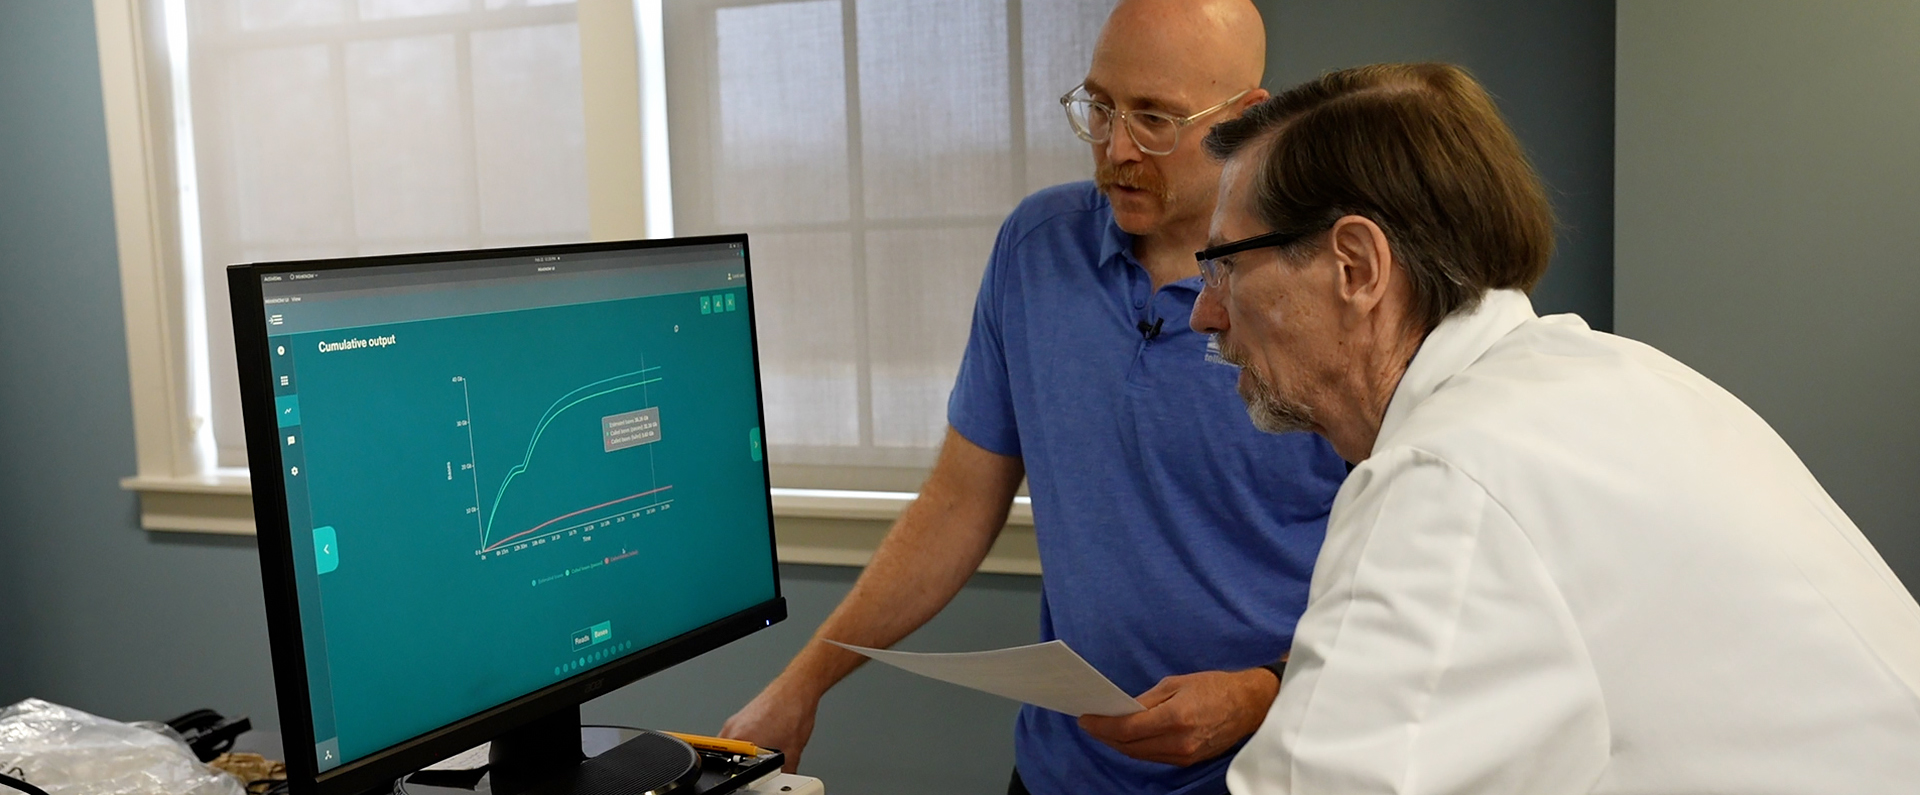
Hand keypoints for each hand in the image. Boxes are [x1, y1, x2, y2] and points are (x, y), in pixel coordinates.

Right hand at [719, 679, 819, 772]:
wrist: (797, 688)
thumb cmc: (793, 711)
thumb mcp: (792, 751)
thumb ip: (784, 772)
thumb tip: (783, 782)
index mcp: (740, 740)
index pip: (728, 768)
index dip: (740, 777)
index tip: (747, 779)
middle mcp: (732, 730)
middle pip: (727, 758)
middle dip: (741, 765)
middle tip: (757, 767)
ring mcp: (734, 721)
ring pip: (731, 747)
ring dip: (743, 753)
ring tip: (762, 752)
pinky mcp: (739, 716)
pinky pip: (736, 735)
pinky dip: (747, 742)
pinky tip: (764, 739)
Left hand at [1077, 668, 1280, 766]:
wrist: (1249, 705)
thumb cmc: (1213, 687)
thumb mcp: (1176, 683)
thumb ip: (1146, 700)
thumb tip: (1121, 710)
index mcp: (1175, 717)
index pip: (1127, 729)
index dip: (1101, 726)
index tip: (1085, 719)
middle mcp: (1179, 742)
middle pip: (1129, 746)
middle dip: (1105, 736)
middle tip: (1089, 723)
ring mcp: (1184, 755)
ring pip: (1140, 755)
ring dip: (1118, 744)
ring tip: (1103, 730)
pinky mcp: (1188, 761)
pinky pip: (1154, 757)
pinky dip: (1137, 748)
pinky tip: (1126, 737)